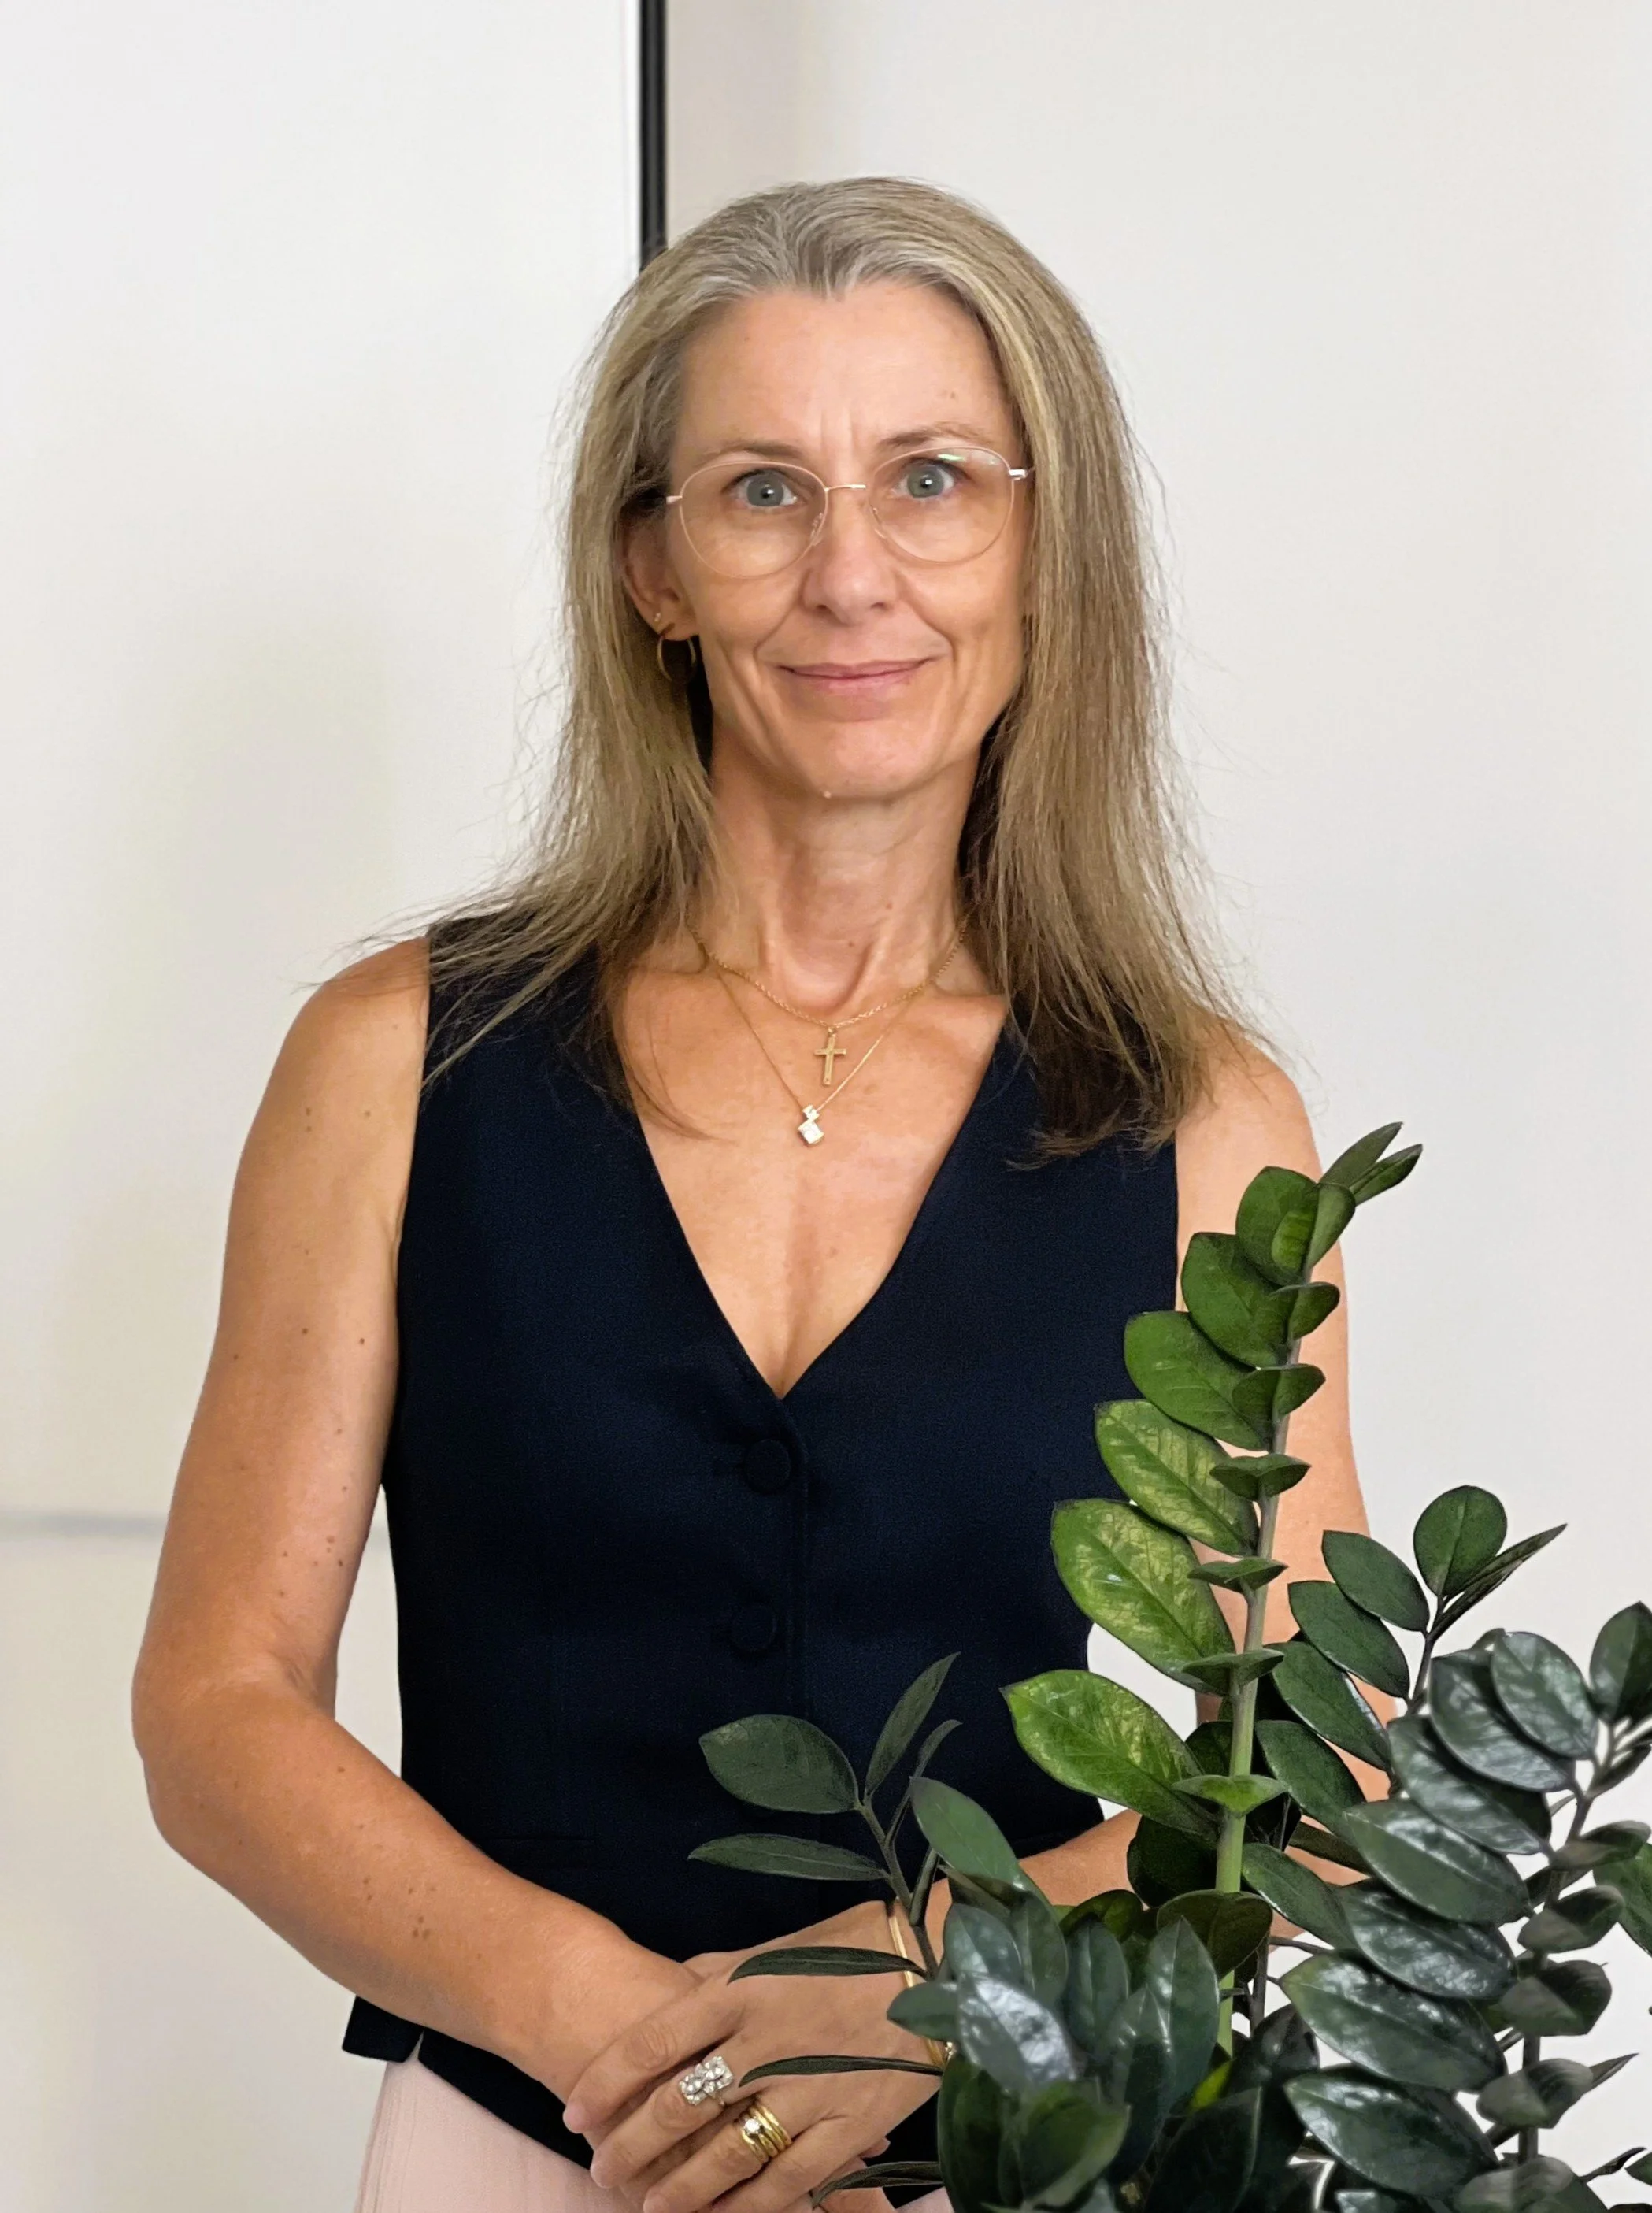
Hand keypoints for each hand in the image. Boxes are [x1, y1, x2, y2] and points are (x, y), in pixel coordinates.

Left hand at [562, 1900, 938, 2212]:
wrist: (942, 1964)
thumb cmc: (854, 1948)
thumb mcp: (777, 1946)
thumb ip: (722, 1974)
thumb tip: (678, 1988)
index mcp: (742, 1988)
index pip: (652, 2042)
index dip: (607, 2082)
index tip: (575, 2111)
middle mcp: (766, 2041)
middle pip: (678, 2105)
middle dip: (631, 2146)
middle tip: (604, 2169)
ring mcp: (809, 2088)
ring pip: (724, 2156)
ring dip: (678, 2189)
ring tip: (649, 2206)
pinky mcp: (850, 2126)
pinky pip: (787, 2182)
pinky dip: (747, 2207)